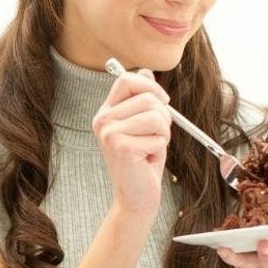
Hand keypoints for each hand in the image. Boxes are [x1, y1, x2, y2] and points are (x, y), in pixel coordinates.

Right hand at [92, 68, 171, 216]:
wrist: (137, 196)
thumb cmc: (143, 160)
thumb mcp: (145, 124)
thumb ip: (143, 98)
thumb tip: (146, 71)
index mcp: (106, 112)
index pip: (127, 80)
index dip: (151, 87)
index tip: (161, 102)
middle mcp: (103, 120)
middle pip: (148, 97)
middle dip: (164, 116)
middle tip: (157, 135)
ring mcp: (110, 134)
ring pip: (155, 115)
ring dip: (164, 132)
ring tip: (152, 146)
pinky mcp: (122, 148)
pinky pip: (158, 135)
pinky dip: (161, 148)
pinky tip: (147, 159)